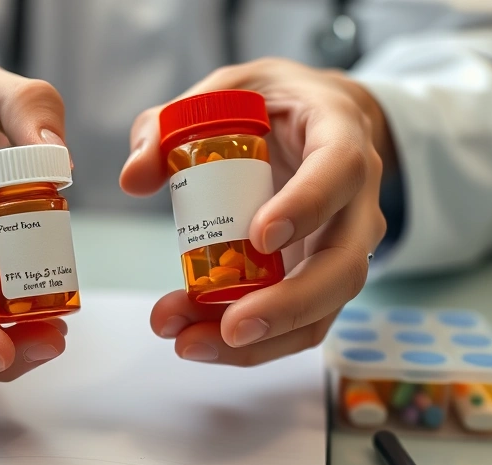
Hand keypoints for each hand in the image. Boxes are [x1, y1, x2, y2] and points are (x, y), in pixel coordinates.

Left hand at [120, 58, 391, 365]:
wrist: (319, 121)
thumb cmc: (274, 104)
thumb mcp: (224, 92)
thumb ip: (172, 123)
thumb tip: (135, 177)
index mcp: (340, 137)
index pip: (338, 173)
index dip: (305, 207)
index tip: (260, 237)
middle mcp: (357, 201)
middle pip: (343, 267)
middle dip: (287, 306)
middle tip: (230, 326)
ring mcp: (344, 247)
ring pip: (323, 309)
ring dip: (261, 340)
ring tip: (190, 343)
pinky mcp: (320, 279)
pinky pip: (298, 323)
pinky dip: (251, 342)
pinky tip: (197, 338)